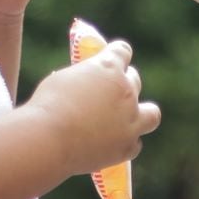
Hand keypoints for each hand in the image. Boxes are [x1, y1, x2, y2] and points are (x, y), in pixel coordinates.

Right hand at [27, 37, 159, 175]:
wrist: (49, 140)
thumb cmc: (47, 106)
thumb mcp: (63, 80)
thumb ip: (82, 80)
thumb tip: (85, 86)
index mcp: (109, 67)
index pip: (123, 52)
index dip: (117, 55)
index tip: (113, 58)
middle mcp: (126, 91)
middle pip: (134, 80)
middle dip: (123, 84)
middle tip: (110, 93)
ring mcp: (131, 120)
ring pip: (151, 114)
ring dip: (142, 114)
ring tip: (129, 119)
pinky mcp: (127, 147)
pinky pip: (135, 144)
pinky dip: (126, 142)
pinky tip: (114, 143)